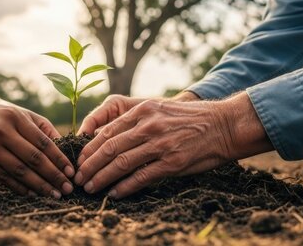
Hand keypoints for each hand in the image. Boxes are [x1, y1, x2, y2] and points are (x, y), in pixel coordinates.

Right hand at [0, 96, 74, 197]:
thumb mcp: (12, 111)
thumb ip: (37, 125)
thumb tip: (61, 143)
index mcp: (14, 116)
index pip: (43, 142)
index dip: (59, 159)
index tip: (71, 172)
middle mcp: (2, 131)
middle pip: (34, 158)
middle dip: (54, 175)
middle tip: (67, 189)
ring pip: (20, 171)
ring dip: (39, 185)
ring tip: (53, 194)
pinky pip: (2, 177)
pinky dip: (18, 186)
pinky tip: (31, 192)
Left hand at [74, 92, 271, 198]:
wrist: (223, 125)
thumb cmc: (188, 119)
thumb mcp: (159, 109)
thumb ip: (136, 120)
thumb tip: (108, 138)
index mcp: (142, 110)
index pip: (107, 131)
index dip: (89, 148)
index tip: (79, 161)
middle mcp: (148, 125)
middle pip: (109, 148)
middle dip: (90, 165)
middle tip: (78, 178)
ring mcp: (160, 144)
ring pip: (121, 163)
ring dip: (102, 178)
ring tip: (90, 187)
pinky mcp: (172, 162)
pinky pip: (141, 177)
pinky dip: (125, 187)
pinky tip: (114, 193)